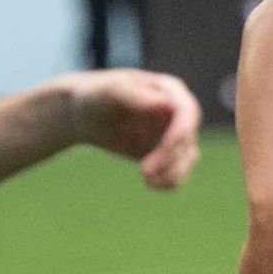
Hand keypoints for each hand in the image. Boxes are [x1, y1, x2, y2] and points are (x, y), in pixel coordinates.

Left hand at [66, 70, 202, 188]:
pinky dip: (168, 181)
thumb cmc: (96, 96)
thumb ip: (135, 95)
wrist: (85, 114)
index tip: (163, 151)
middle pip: (187, 139)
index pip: (186, 113)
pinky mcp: (167, 153)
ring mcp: (174, 133)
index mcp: (170, 90)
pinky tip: (150, 183)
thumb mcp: (109, 92)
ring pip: (187, 158)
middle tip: (144, 171)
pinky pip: (177, 171)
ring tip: (147, 180)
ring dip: (171, 173)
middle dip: (169, 158)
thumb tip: (165, 103)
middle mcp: (177, 111)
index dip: (179, 134)